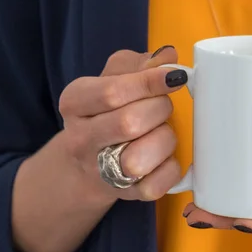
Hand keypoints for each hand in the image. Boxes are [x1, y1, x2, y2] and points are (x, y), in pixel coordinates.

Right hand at [59, 46, 185, 204]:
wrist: (88, 166)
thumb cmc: (107, 113)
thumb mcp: (113, 80)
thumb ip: (138, 65)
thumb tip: (168, 56)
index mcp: (75, 102)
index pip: (112, 92)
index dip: (150, 83)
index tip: (176, 77)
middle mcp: (81, 138)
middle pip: (129, 123)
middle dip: (159, 111)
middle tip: (165, 108)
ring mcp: (100, 170)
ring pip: (139, 159)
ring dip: (164, 142)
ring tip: (163, 133)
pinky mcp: (124, 195)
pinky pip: (154, 186)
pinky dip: (169, 170)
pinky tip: (166, 158)